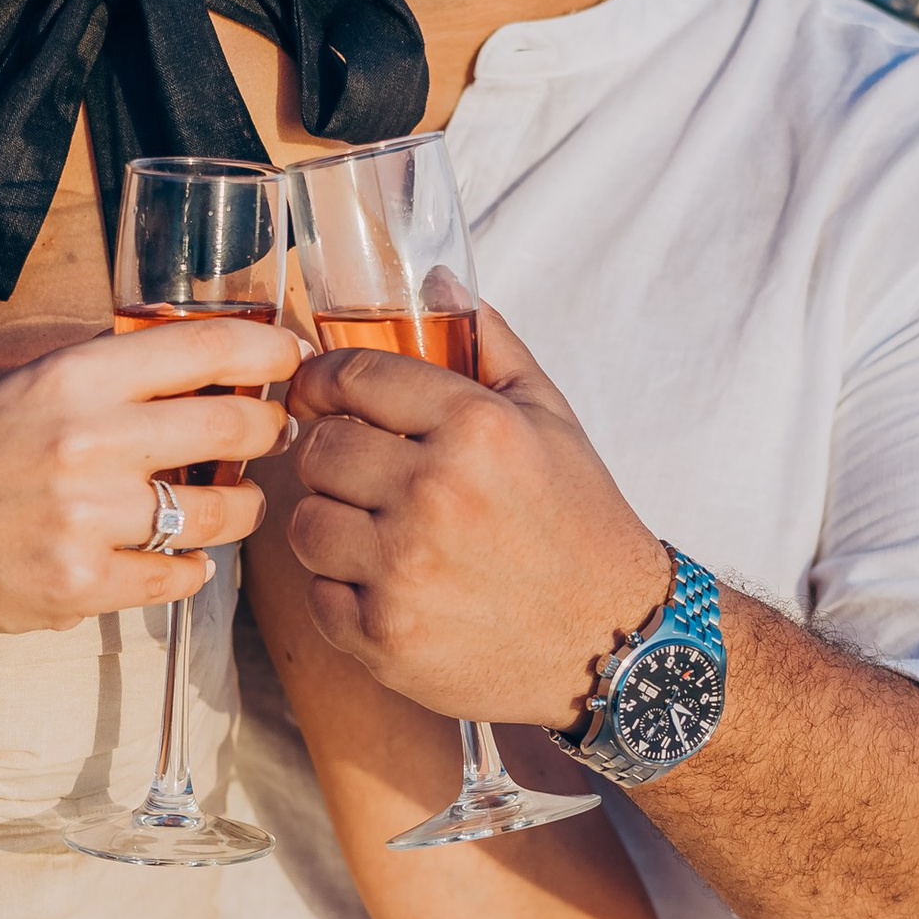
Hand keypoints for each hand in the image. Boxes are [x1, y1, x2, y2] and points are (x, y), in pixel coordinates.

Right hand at [0, 318, 302, 648]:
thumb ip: (111, 375)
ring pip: (222, 514)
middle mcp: (86, 442)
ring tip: (233, 502)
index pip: (205, 348)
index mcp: (73, 376)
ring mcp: (86, 520)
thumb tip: (210, 364)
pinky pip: (181, 577)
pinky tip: (176, 555)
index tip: (293, 359)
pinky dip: (192, 567)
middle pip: (234, 430)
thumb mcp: (28, 387)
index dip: (270, 352)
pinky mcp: (82, 587)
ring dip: (243, 507)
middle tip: (272, 433)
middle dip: (270, 430)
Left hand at [285, 303, 662, 728]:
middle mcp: (435, 494)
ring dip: (328, 522)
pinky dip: (341, 590)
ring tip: (368, 529)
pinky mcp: (386, 637)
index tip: (315, 390)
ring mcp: (406, 570)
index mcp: (475, 428)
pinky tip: (385, 585)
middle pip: (319, 448)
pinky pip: (318, 593)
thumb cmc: (578, 520)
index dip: (321, 379)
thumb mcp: (550, 418)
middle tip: (355, 470)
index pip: (355, 377)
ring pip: (304, 522)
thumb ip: (489, 344)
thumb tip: (435, 280)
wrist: (615, 639)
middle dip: (330, 453)